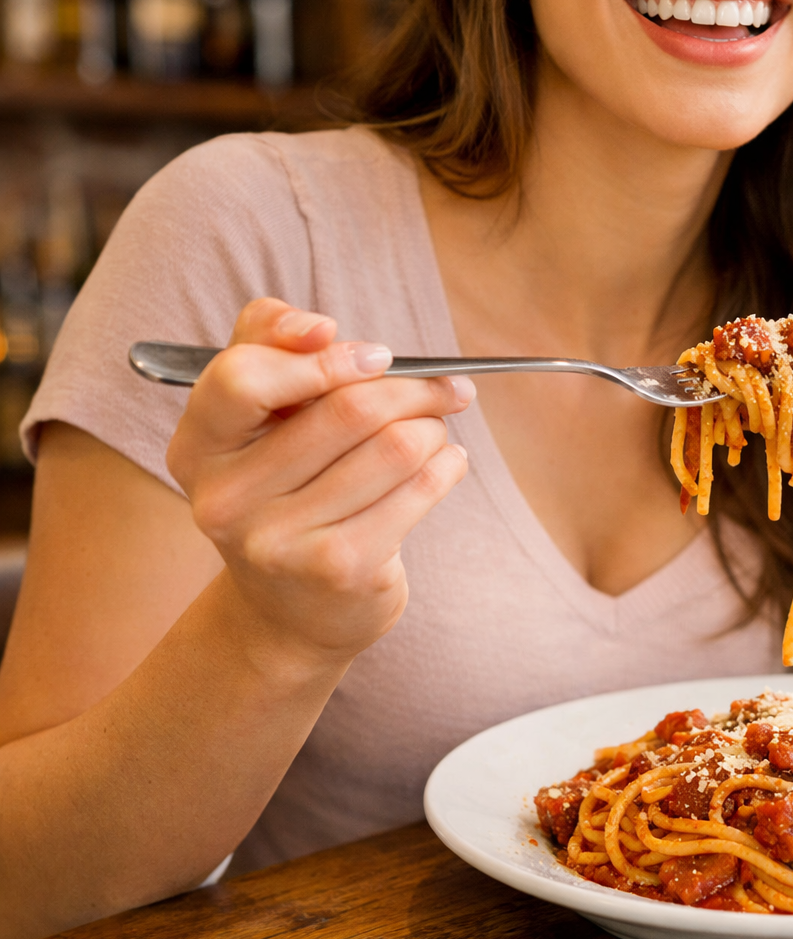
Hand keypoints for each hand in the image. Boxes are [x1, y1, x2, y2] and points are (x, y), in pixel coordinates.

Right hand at [166, 298, 473, 664]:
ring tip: (437, 430)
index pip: (243, 376)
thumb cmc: (286, 489)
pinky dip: (448, 465)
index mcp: (198, 447)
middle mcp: (227, 498)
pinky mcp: (338, 569)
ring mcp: (280, 540)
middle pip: (346, 408)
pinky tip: (446, 464)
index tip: (376, 355)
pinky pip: (419, 490)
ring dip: (434, 427)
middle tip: (447, 387)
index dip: (322, 356)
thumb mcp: (258, 418)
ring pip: (395, 446)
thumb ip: (268, 345)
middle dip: (413, 388)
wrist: (290, 612)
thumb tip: (317, 326)